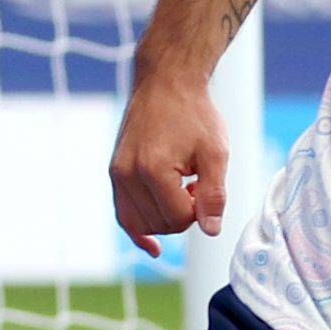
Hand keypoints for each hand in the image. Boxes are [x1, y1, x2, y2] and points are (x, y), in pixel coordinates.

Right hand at [109, 70, 227, 256]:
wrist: (167, 82)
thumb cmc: (195, 114)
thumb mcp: (216, 152)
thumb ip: (214, 194)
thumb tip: (211, 231)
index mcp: (153, 170)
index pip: (180, 219)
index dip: (200, 209)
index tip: (205, 183)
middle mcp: (127, 175)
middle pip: (161, 225)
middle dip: (184, 213)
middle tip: (196, 181)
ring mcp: (116, 174)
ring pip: (141, 224)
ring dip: (166, 217)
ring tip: (181, 186)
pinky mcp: (114, 172)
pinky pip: (124, 214)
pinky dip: (138, 230)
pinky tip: (153, 247)